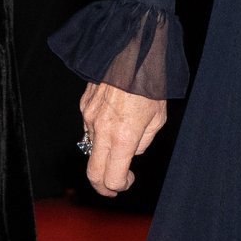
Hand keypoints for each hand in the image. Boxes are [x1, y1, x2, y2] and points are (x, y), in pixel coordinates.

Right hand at [80, 81, 166, 197]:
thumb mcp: (157, 119)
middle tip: (113, 187)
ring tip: (121, 140)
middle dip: (102, 185)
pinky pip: (89, 128)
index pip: (112, 177)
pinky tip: (114, 120)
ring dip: (103, 153)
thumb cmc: (150, 85)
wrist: (131, 54)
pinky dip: (99, 133)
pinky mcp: (84, 106)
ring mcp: (89, 118)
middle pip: (93, 172)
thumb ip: (142, 142)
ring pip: (91, 148)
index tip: (127, 182)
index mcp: (122, 137)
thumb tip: (131, 152)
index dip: (119, 186)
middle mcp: (101, 131)